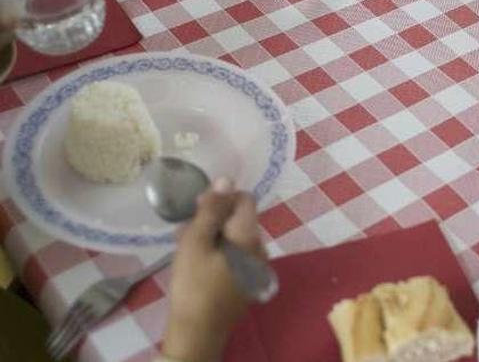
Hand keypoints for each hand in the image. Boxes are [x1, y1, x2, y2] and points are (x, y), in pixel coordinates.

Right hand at [162, 179, 264, 361]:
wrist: (199, 332)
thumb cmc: (194, 284)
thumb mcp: (196, 241)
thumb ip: (211, 209)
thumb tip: (227, 179)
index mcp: (251, 236)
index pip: (245, 199)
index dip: (221, 197)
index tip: (197, 208)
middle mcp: (261, 249)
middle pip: (239, 220)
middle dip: (213, 218)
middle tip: (184, 230)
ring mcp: (258, 268)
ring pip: (236, 239)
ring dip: (213, 236)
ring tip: (185, 246)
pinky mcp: (249, 282)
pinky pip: (237, 256)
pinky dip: (219, 253)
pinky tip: (197, 262)